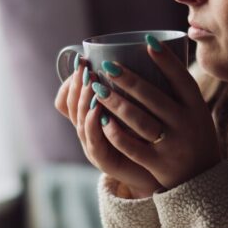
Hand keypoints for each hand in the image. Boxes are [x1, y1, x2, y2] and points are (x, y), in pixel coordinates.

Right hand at [54, 57, 160, 197]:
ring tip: (91, 84)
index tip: (82, 59)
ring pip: (81, 123)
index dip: (72, 80)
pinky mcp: (107, 162)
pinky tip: (98, 111)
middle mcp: (90, 132)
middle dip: (77, 85)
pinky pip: (95, 144)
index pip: (69, 98)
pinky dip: (94, 126)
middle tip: (85, 67)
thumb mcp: (137, 108)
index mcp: (92, 119)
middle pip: (71, 107)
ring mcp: (95, 148)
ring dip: (84, 102)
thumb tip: (139, 53)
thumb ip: (132, 88)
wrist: (159, 174)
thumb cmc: (148, 139)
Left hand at [89, 36, 221, 189]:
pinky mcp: (158, 163)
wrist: (202, 179)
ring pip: (139, 120)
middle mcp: (186, 124)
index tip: (147, 41)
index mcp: (197, 107)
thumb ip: (178, 91)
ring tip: (97, 88)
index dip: (166, 60)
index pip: (182, 79)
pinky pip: (132, 146)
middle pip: (154, 97)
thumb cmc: (193, 136)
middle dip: (128, 79)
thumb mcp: (196, 113)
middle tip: (108, 66)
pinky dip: (115, 132)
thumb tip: (152, 51)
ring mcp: (173, 145)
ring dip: (115, 102)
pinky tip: (101, 118)